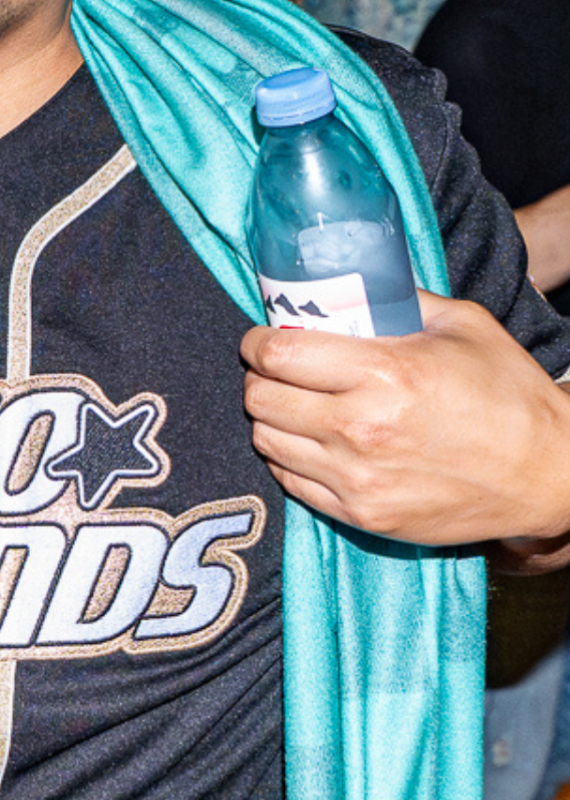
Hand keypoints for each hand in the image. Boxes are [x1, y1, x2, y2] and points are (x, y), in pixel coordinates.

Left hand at [242, 289, 569, 545]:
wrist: (549, 474)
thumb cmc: (508, 394)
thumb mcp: (461, 326)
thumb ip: (398, 300)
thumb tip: (345, 284)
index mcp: (385, 373)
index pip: (278, 353)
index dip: (258, 341)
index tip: (263, 338)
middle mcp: (361, 428)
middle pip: (260, 398)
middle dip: (259, 377)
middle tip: (276, 371)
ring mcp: (358, 478)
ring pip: (267, 441)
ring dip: (271, 418)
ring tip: (295, 405)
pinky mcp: (362, 515)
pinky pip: (290, 483)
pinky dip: (289, 458)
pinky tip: (313, 442)